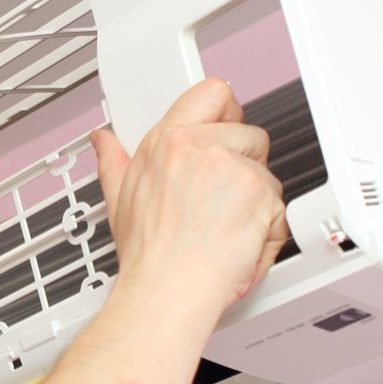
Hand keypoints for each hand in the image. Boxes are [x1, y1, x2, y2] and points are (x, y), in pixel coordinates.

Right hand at [90, 77, 290, 316]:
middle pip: (248, 133)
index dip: (225, 111)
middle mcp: (200, 148)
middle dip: (244, 163)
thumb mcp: (119, 200)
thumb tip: (103, 140)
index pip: (211, 93)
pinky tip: (240, 242)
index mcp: (167, 143)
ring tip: (226, 227)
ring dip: (256, 200)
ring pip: (266, 172)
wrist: (168, 290)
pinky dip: (267, 229)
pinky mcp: (259, 193)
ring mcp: (233, 168)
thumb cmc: (150, 255)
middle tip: (223, 198)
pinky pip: (279, 206)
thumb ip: (114, 161)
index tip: (226, 125)